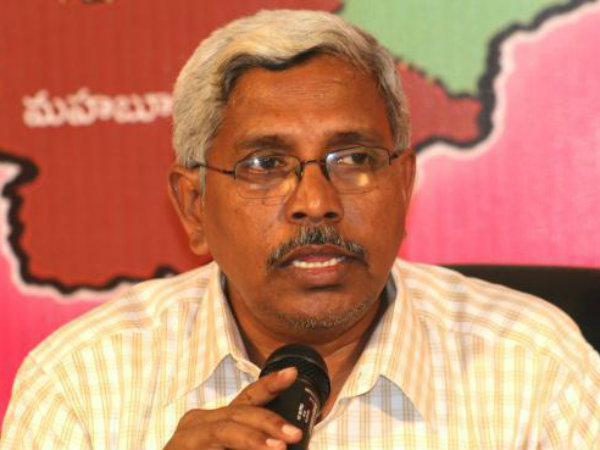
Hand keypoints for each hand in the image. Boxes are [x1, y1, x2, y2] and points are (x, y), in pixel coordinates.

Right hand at [163, 367, 302, 449]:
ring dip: (253, 439)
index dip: (270, 384)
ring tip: (278, 448)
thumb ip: (259, 441)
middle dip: (269, 421)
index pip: (248, 398)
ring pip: (224, 430)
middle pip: (239, 413)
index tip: (292, 373)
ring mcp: (186, 438)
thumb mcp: (234, 448)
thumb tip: (292, 441)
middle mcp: (200, 423)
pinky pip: (209, 447)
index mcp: (218, 421)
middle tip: (294, 433)